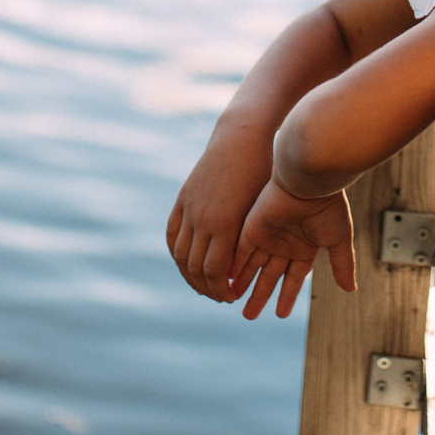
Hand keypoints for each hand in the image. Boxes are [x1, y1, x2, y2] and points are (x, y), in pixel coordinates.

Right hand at [166, 124, 275, 300]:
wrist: (241, 137)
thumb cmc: (262, 173)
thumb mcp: (259, 209)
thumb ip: (246, 241)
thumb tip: (235, 274)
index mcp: (224, 224)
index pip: (214, 272)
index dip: (221, 289)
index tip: (232, 297)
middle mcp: (201, 219)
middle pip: (195, 267)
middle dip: (207, 287)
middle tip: (220, 296)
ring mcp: (189, 208)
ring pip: (180, 255)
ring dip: (189, 275)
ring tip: (203, 284)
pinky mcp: (183, 199)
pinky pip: (172, 234)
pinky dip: (176, 253)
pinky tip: (185, 263)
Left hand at [227, 180, 356, 319]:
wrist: (308, 180)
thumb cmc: (327, 205)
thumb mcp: (338, 239)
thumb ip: (342, 265)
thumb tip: (351, 290)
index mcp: (305, 246)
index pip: (294, 277)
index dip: (287, 295)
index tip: (280, 314)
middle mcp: (285, 243)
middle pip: (269, 275)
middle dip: (260, 295)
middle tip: (248, 316)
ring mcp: (268, 235)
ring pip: (252, 266)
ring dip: (243, 283)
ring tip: (233, 302)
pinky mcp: (252, 227)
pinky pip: (240, 251)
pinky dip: (234, 266)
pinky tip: (227, 282)